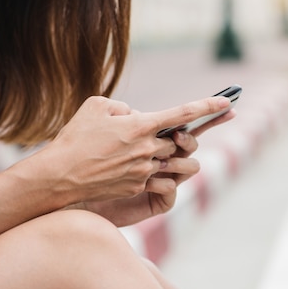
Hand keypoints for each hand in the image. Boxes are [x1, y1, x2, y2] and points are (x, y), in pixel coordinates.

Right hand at [32, 95, 230, 207]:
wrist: (59, 176)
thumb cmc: (75, 137)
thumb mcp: (97, 106)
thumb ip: (124, 107)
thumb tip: (137, 116)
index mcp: (141, 125)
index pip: (183, 113)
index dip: (208, 106)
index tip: (228, 101)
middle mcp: (148, 149)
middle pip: (182, 141)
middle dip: (181, 136)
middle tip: (170, 133)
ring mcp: (144, 170)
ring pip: (178, 164)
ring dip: (178, 159)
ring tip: (168, 154)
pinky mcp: (138, 187)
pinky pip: (163, 181)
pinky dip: (161, 174)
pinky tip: (149, 169)